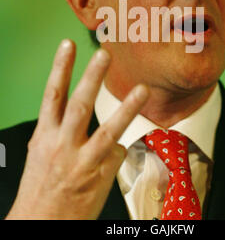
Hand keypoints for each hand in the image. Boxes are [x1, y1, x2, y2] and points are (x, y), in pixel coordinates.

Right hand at [5, 39, 148, 219]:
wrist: (39, 225)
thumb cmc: (40, 187)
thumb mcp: (41, 153)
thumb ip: (59, 130)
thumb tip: (80, 119)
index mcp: (45, 135)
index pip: (52, 95)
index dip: (60, 68)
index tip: (67, 45)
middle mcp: (62, 145)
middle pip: (79, 104)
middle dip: (92, 76)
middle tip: (105, 53)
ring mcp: (83, 161)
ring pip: (109, 130)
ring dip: (128, 108)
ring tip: (142, 89)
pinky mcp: (100, 175)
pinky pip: (117, 153)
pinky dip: (117, 149)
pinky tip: (110, 156)